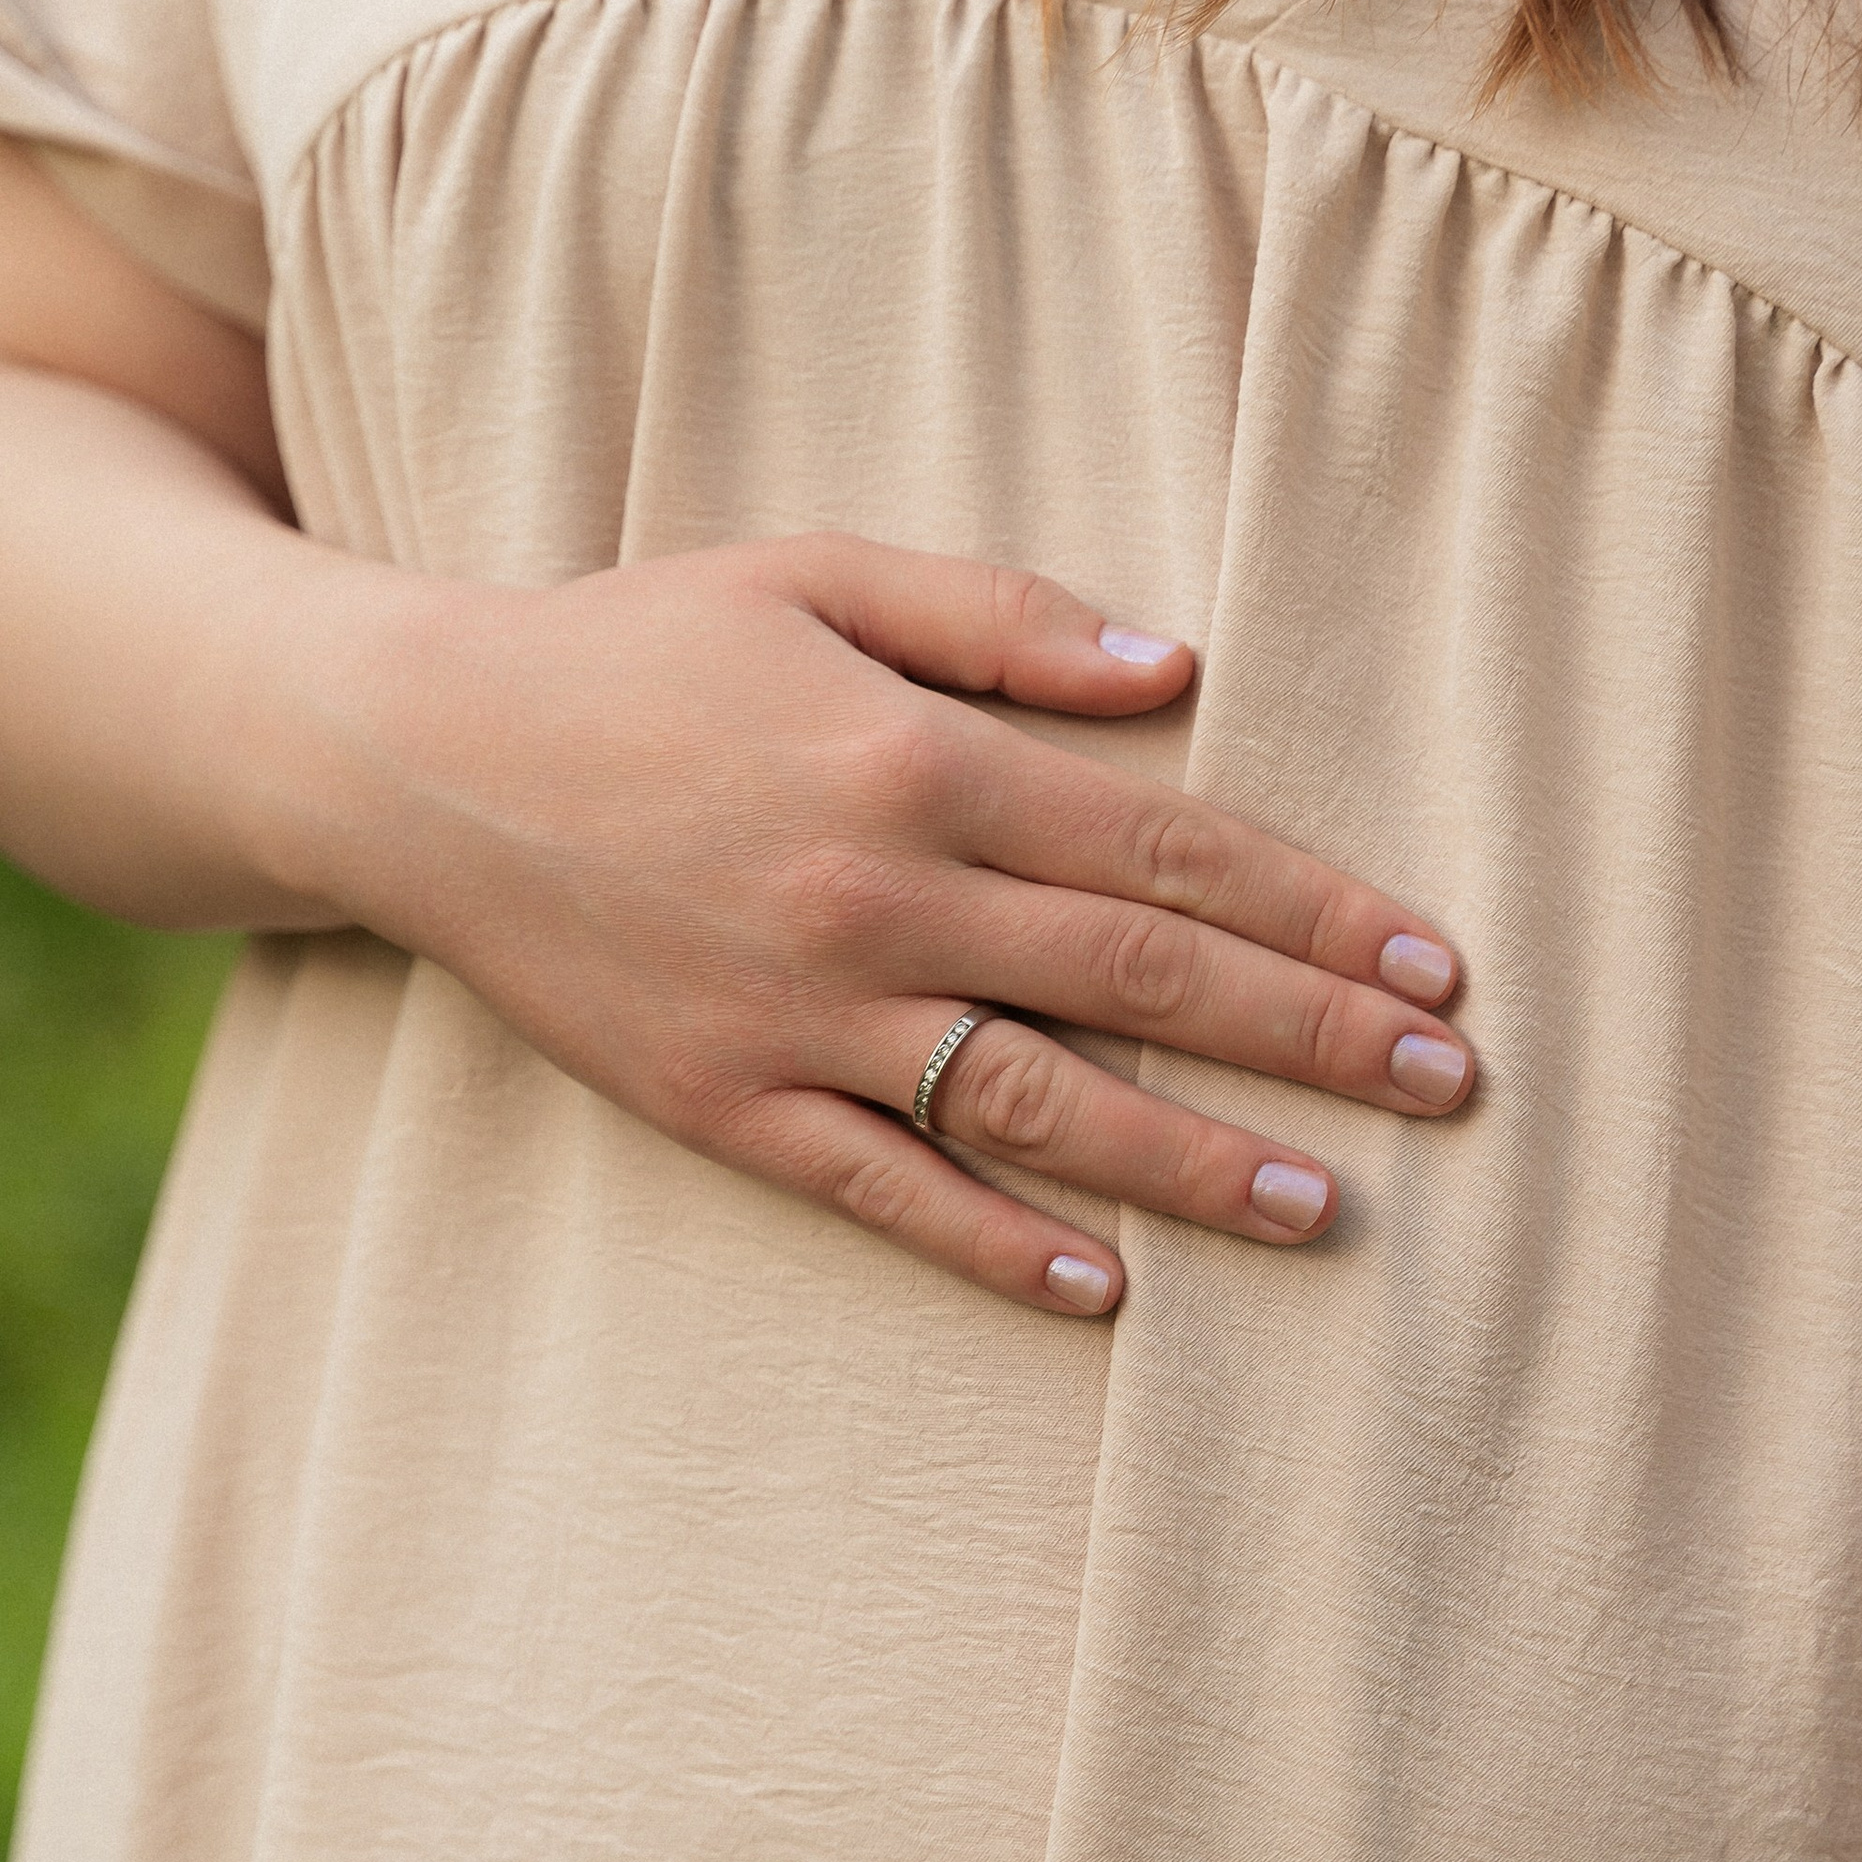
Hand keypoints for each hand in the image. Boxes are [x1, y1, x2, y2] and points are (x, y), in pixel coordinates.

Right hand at [320, 531, 1473, 1315]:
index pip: (1168, 850)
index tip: (1431, 963)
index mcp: (920, 762)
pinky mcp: (725, 1103)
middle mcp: (880, 899)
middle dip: (1308, 1037)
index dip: (1313, 910)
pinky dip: (995, 1246)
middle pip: (1139, 982)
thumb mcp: (817, 572)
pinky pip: (883, 1190)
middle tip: (1444, 1087)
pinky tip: (1104, 1289)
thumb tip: (1178, 669)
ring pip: (1036, 1104)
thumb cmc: (635, 648)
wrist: (418, 758)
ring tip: (1322, 1209)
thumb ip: (1003, 617)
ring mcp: (801, 1016)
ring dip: (1190, 1163)